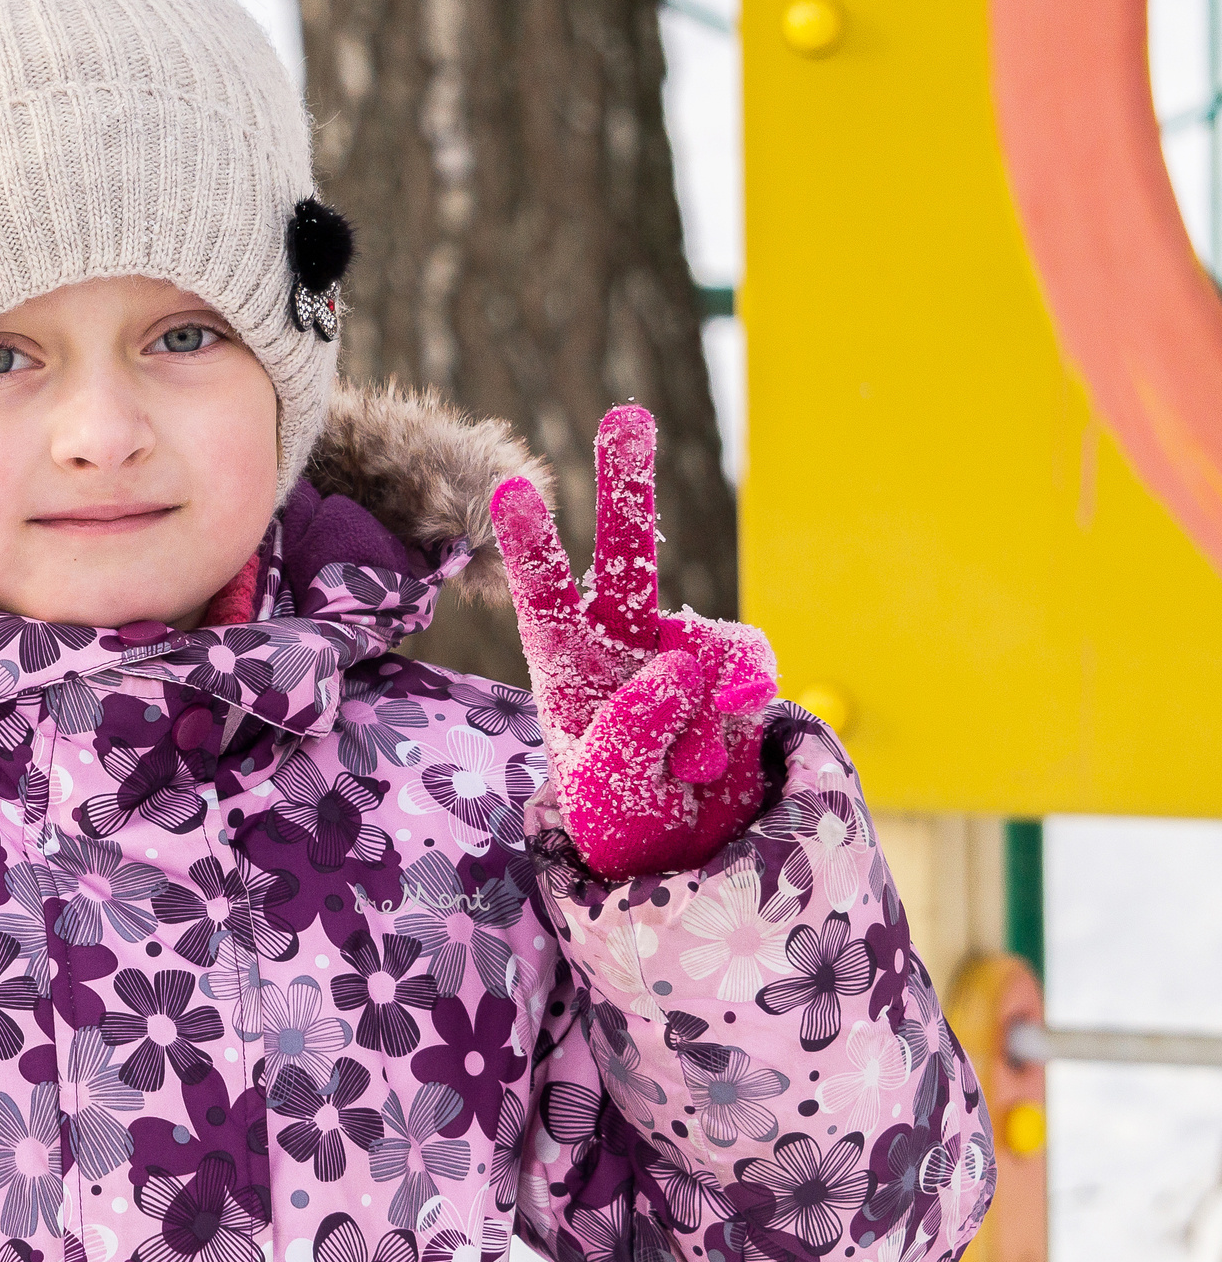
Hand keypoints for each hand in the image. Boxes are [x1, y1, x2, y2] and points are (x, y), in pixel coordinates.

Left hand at [488, 405, 776, 879]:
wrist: (686, 846)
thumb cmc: (620, 815)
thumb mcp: (607, 790)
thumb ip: (632, 730)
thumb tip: (678, 661)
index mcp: (566, 661)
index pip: (545, 598)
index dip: (533, 548)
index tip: (512, 491)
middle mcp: (623, 639)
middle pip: (627, 555)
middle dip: (628, 485)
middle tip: (625, 415)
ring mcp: (685, 647)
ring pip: (709, 648)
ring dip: (702, 718)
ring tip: (681, 769)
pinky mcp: (736, 667)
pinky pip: (749, 674)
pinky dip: (737, 718)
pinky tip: (711, 759)